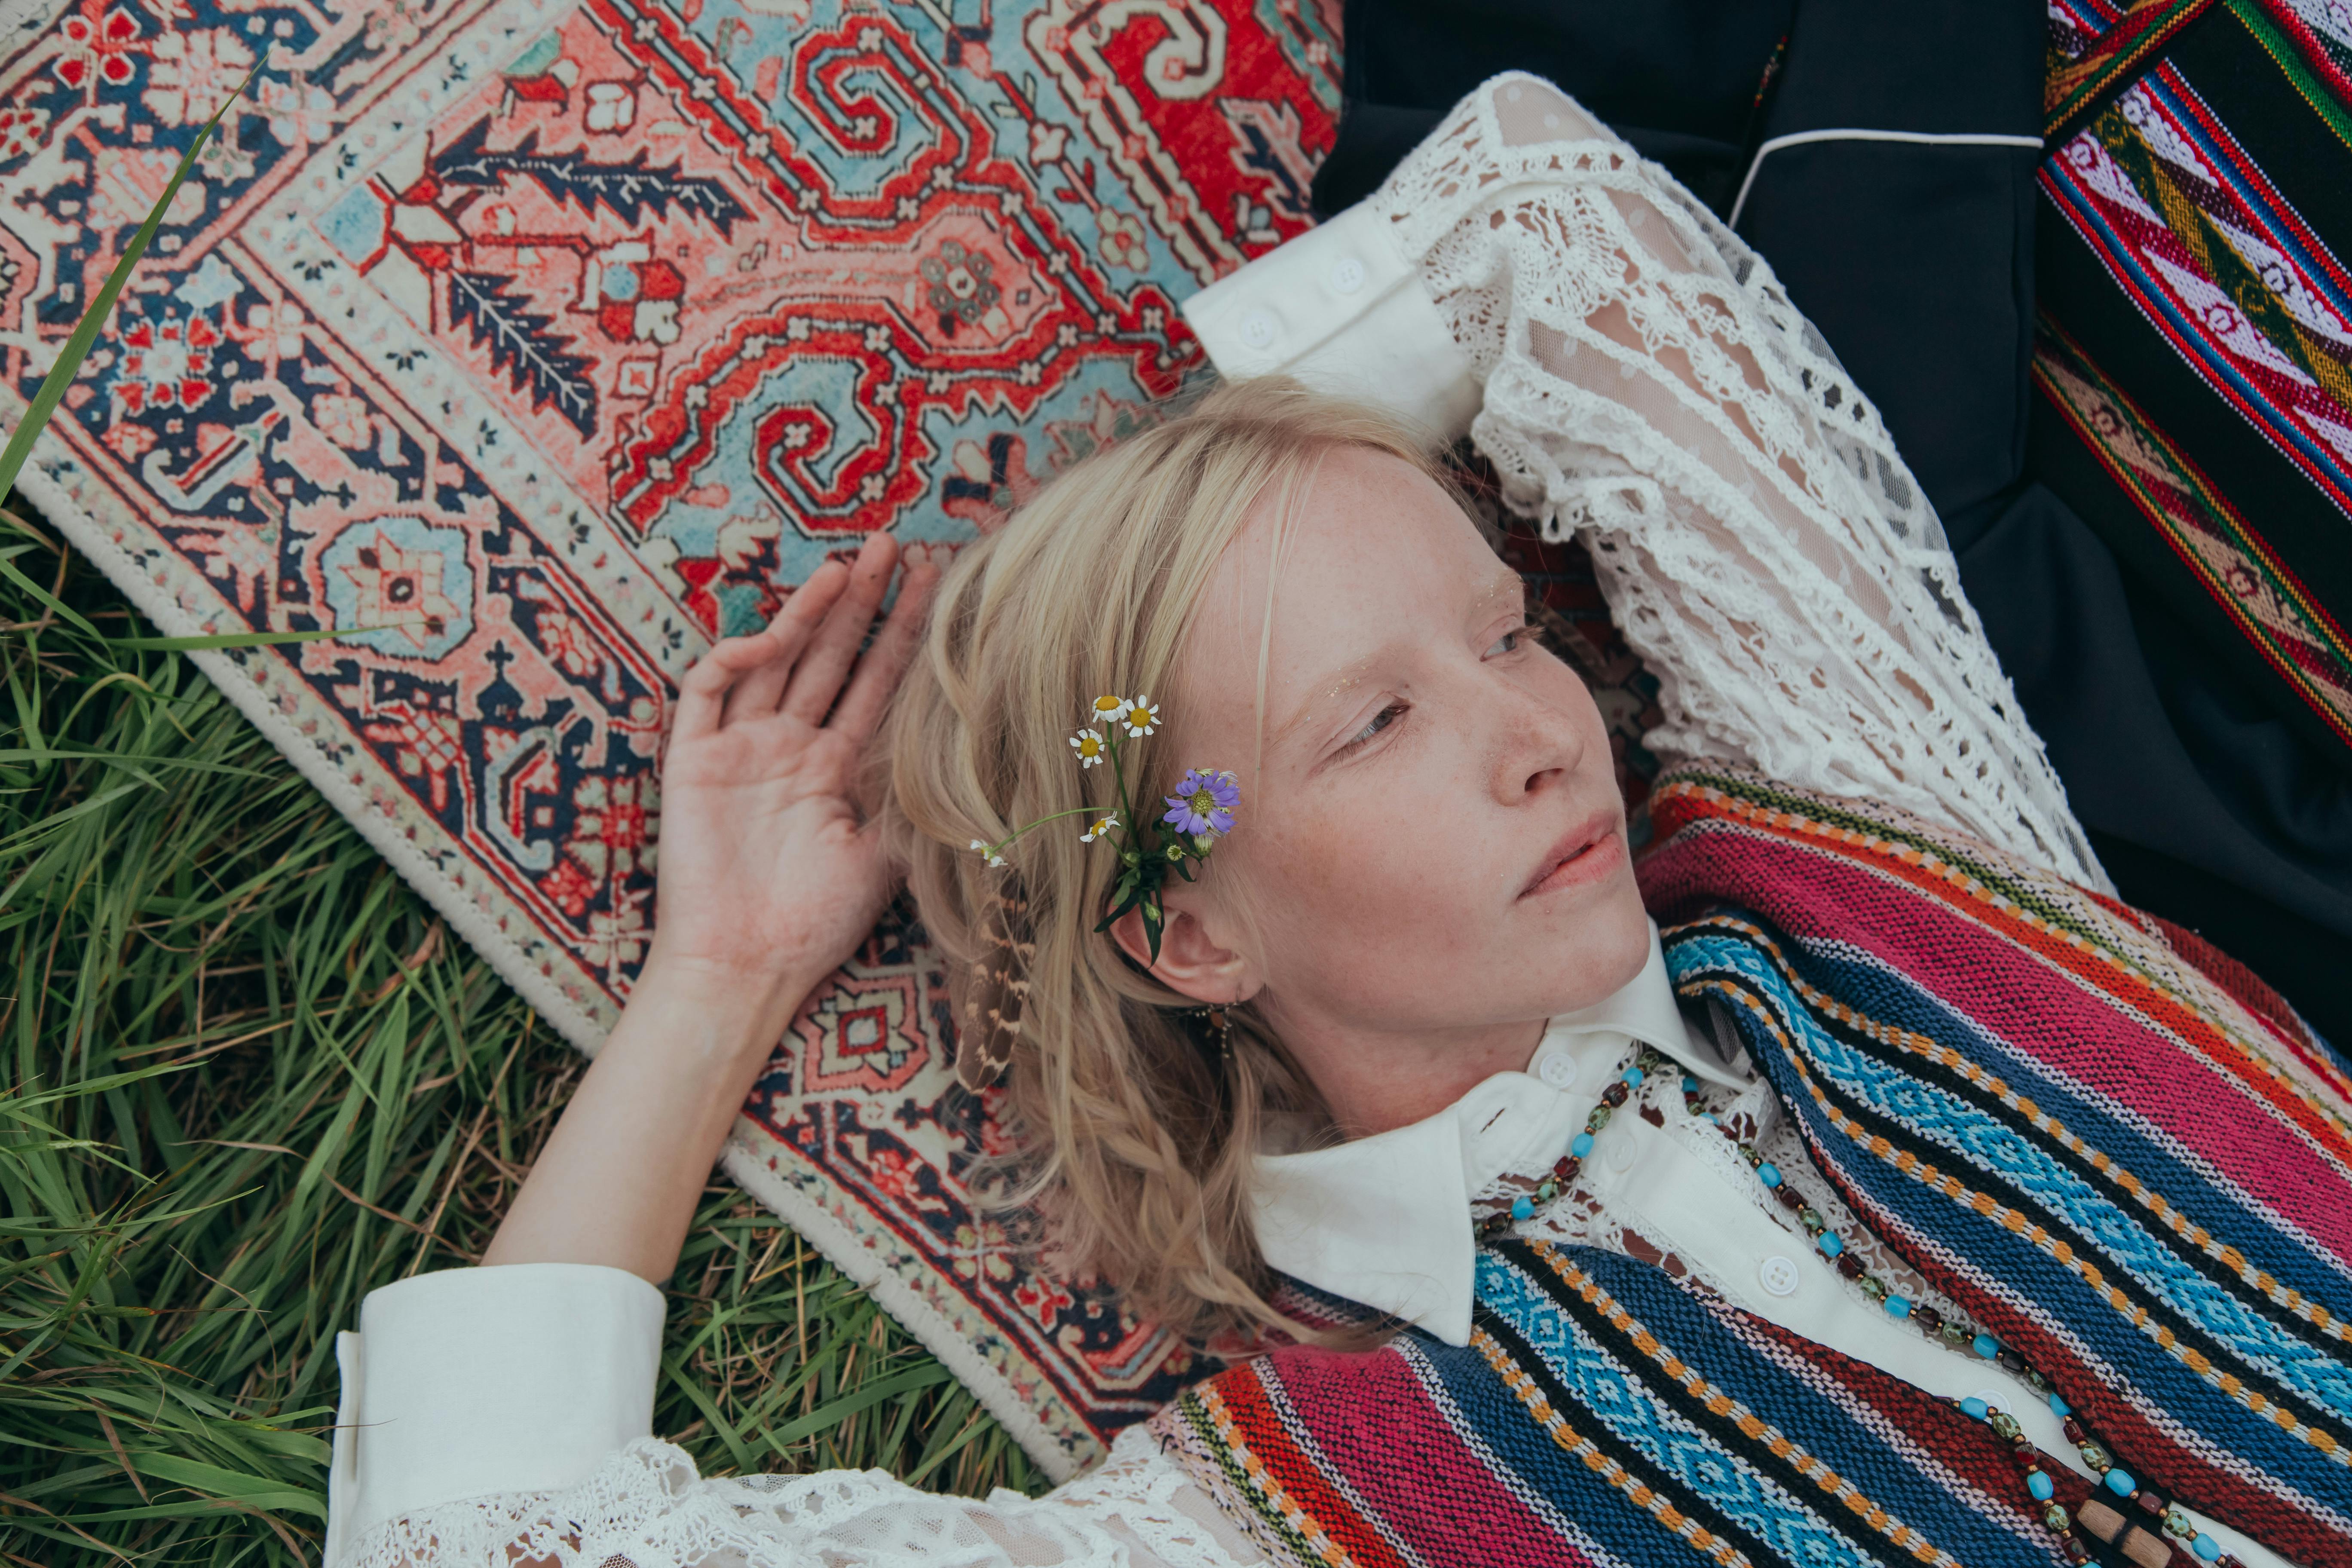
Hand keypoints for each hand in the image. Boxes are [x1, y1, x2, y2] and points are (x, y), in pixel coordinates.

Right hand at [644, 531, 939, 1007]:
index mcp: (839, 768)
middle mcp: (792, 748)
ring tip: (844, 566)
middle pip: (830, 655)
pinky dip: (731, 659)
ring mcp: (741, 749)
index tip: (939, 583)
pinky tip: (767, 639)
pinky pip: (706, 692)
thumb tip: (986, 756)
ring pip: (774, 660)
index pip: (878, 681)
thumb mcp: (891, 855)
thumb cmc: (818, 923)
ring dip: (805, 612)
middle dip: (861, 600)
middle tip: (894, 544)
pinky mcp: (693, 760)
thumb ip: (921, 800)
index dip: (905, 631)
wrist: (748, 966)